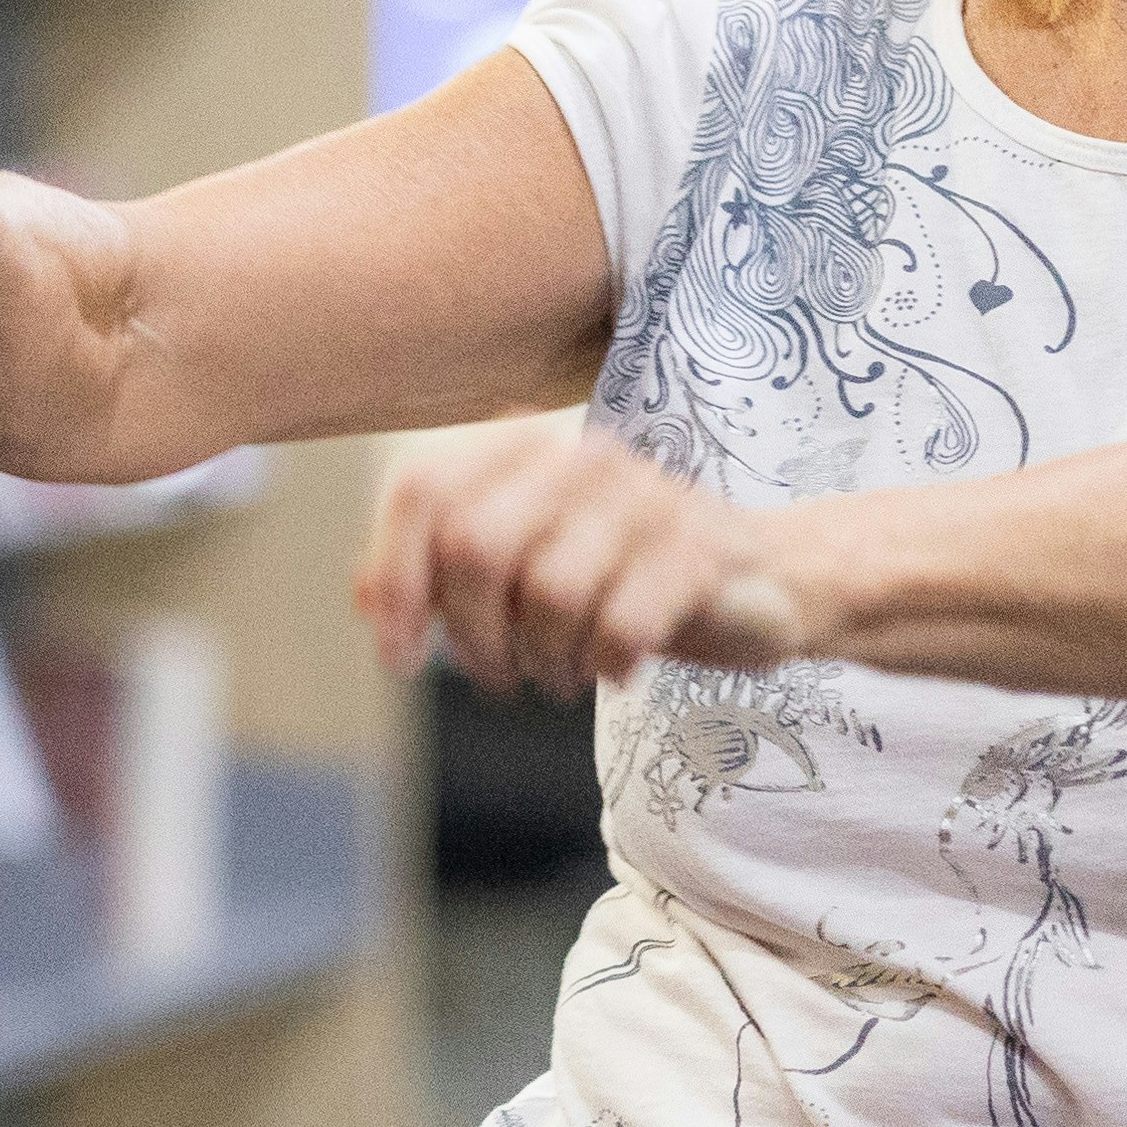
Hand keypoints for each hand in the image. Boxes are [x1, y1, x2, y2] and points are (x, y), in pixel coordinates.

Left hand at [360, 416, 813, 694]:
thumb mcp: (526, 574)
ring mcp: (644, 498)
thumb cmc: (627, 579)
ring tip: (563, 671)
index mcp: (525, 451)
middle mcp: (579, 457)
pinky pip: (620, 625)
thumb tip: (361, 594)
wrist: (765, 584)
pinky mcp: (697, 551)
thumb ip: (442, 575)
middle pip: (475, 548)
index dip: (395, 578)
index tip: (399, 655)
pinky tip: (617, 670)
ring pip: (548, 593)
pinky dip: (606, 666)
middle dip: (474, 636)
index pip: (423, 491)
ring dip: (545, 660)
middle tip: (500, 675)